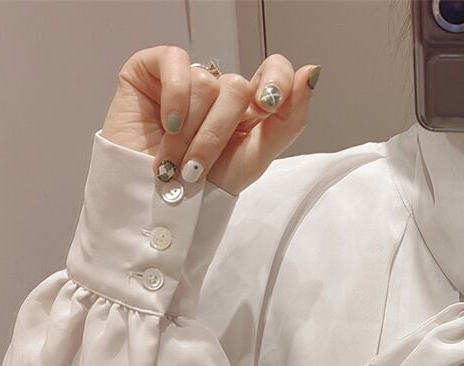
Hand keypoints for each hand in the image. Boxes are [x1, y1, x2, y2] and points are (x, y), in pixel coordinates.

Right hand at [101, 46, 320, 195]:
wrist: (159, 204)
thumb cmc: (206, 186)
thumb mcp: (257, 157)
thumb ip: (290, 118)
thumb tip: (312, 71)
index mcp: (250, 107)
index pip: (275, 71)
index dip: (276, 82)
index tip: (267, 108)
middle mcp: (220, 88)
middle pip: (238, 87)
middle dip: (218, 134)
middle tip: (198, 167)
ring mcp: (186, 77)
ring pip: (207, 82)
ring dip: (191, 131)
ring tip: (175, 159)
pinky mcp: (151, 70)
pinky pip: (175, 63)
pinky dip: (174, 100)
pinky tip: (166, 125)